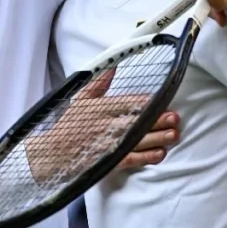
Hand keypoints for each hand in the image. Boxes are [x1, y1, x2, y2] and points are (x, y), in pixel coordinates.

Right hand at [24, 69, 178, 182]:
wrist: (51, 154)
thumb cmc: (67, 125)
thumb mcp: (80, 99)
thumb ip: (98, 84)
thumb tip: (112, 66)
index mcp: (100, 108)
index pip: (127, 103)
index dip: (146, 103)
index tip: (162, 99)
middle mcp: (106, 125)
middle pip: (137, 121)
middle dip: (158, 120)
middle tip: (175, 117)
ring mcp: (108, 144)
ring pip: (137, 140)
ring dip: (157, 138)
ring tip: (173, 135)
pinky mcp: (109, 161)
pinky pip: (130, 159)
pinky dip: (146, 157)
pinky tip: (160, 154)